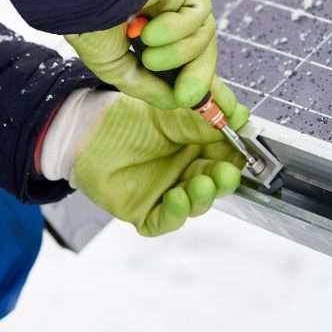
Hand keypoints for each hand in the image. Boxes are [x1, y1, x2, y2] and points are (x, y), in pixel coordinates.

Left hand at [39, 89, 246, 236]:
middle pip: (216, 181)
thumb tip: (238, 115)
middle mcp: (186, 169)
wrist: (85, 130)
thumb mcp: (170, 110)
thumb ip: (203, 114)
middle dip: (225, 179)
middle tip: (226, 173)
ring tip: (200, 184)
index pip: (228, 154)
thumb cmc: (126, 117)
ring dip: (203, 196)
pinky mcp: (146, 210)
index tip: (246, 149)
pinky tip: (176, 197)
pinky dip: (175, 213)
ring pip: (196, 203)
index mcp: (197, 145)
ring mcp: (168, 191)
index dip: (238, 154)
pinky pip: (166, 220)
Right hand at [65, 0, 225, 110]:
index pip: (188, 62)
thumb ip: (148, 87)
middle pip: (202, 52)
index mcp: (153, 36)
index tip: (211, 104)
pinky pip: (200, 15)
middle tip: (186, 95)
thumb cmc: (91, 24)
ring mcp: (179, 0)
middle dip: (196, 77)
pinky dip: (178, 29)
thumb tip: (176, 101)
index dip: (199, 82)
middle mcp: (169, 17)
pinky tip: (152, 28)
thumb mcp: (117, 69)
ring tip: (148, 53)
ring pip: (203, 38)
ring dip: (176, 54)